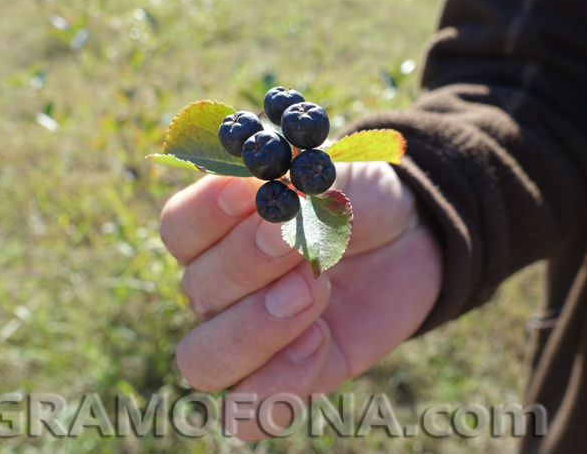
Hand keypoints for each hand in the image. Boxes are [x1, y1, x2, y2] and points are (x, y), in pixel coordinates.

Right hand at [159, 161, 442, 439]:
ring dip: (254, 331)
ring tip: (313, 293)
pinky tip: (321, 340)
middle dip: (249, 265)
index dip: (206, 212)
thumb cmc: (359, 198)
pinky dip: (280, 383)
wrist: (407, 238)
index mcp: (218, 230)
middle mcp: (219, 289)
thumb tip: (272, 185)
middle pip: (197, 289)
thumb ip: (304, 179)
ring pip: (204, 361)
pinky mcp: (288, 378)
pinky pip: (250, 411)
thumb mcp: (341, 174)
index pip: (180, 228)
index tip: (250, 193)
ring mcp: (248, 338)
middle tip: (298, 245)